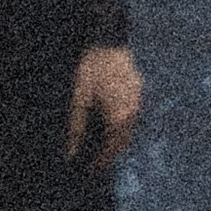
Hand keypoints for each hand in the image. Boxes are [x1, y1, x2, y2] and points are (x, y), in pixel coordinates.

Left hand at [66, 44, 141, 167]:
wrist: (108, 41)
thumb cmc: (92, 69)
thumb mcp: (80, 98)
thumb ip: (76, 128)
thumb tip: (71, 152)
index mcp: (119, 117)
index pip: (112, 148)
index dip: (102, 161)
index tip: (91, 169)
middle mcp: (133, 112)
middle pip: (124, 141)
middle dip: (112, 153)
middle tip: (97, 161)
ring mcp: (138, 101)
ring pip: (130, 129)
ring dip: (118, 140)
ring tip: (103, 145)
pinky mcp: (138, 91)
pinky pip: (132, 116)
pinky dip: (123, 126)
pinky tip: (112, 124)